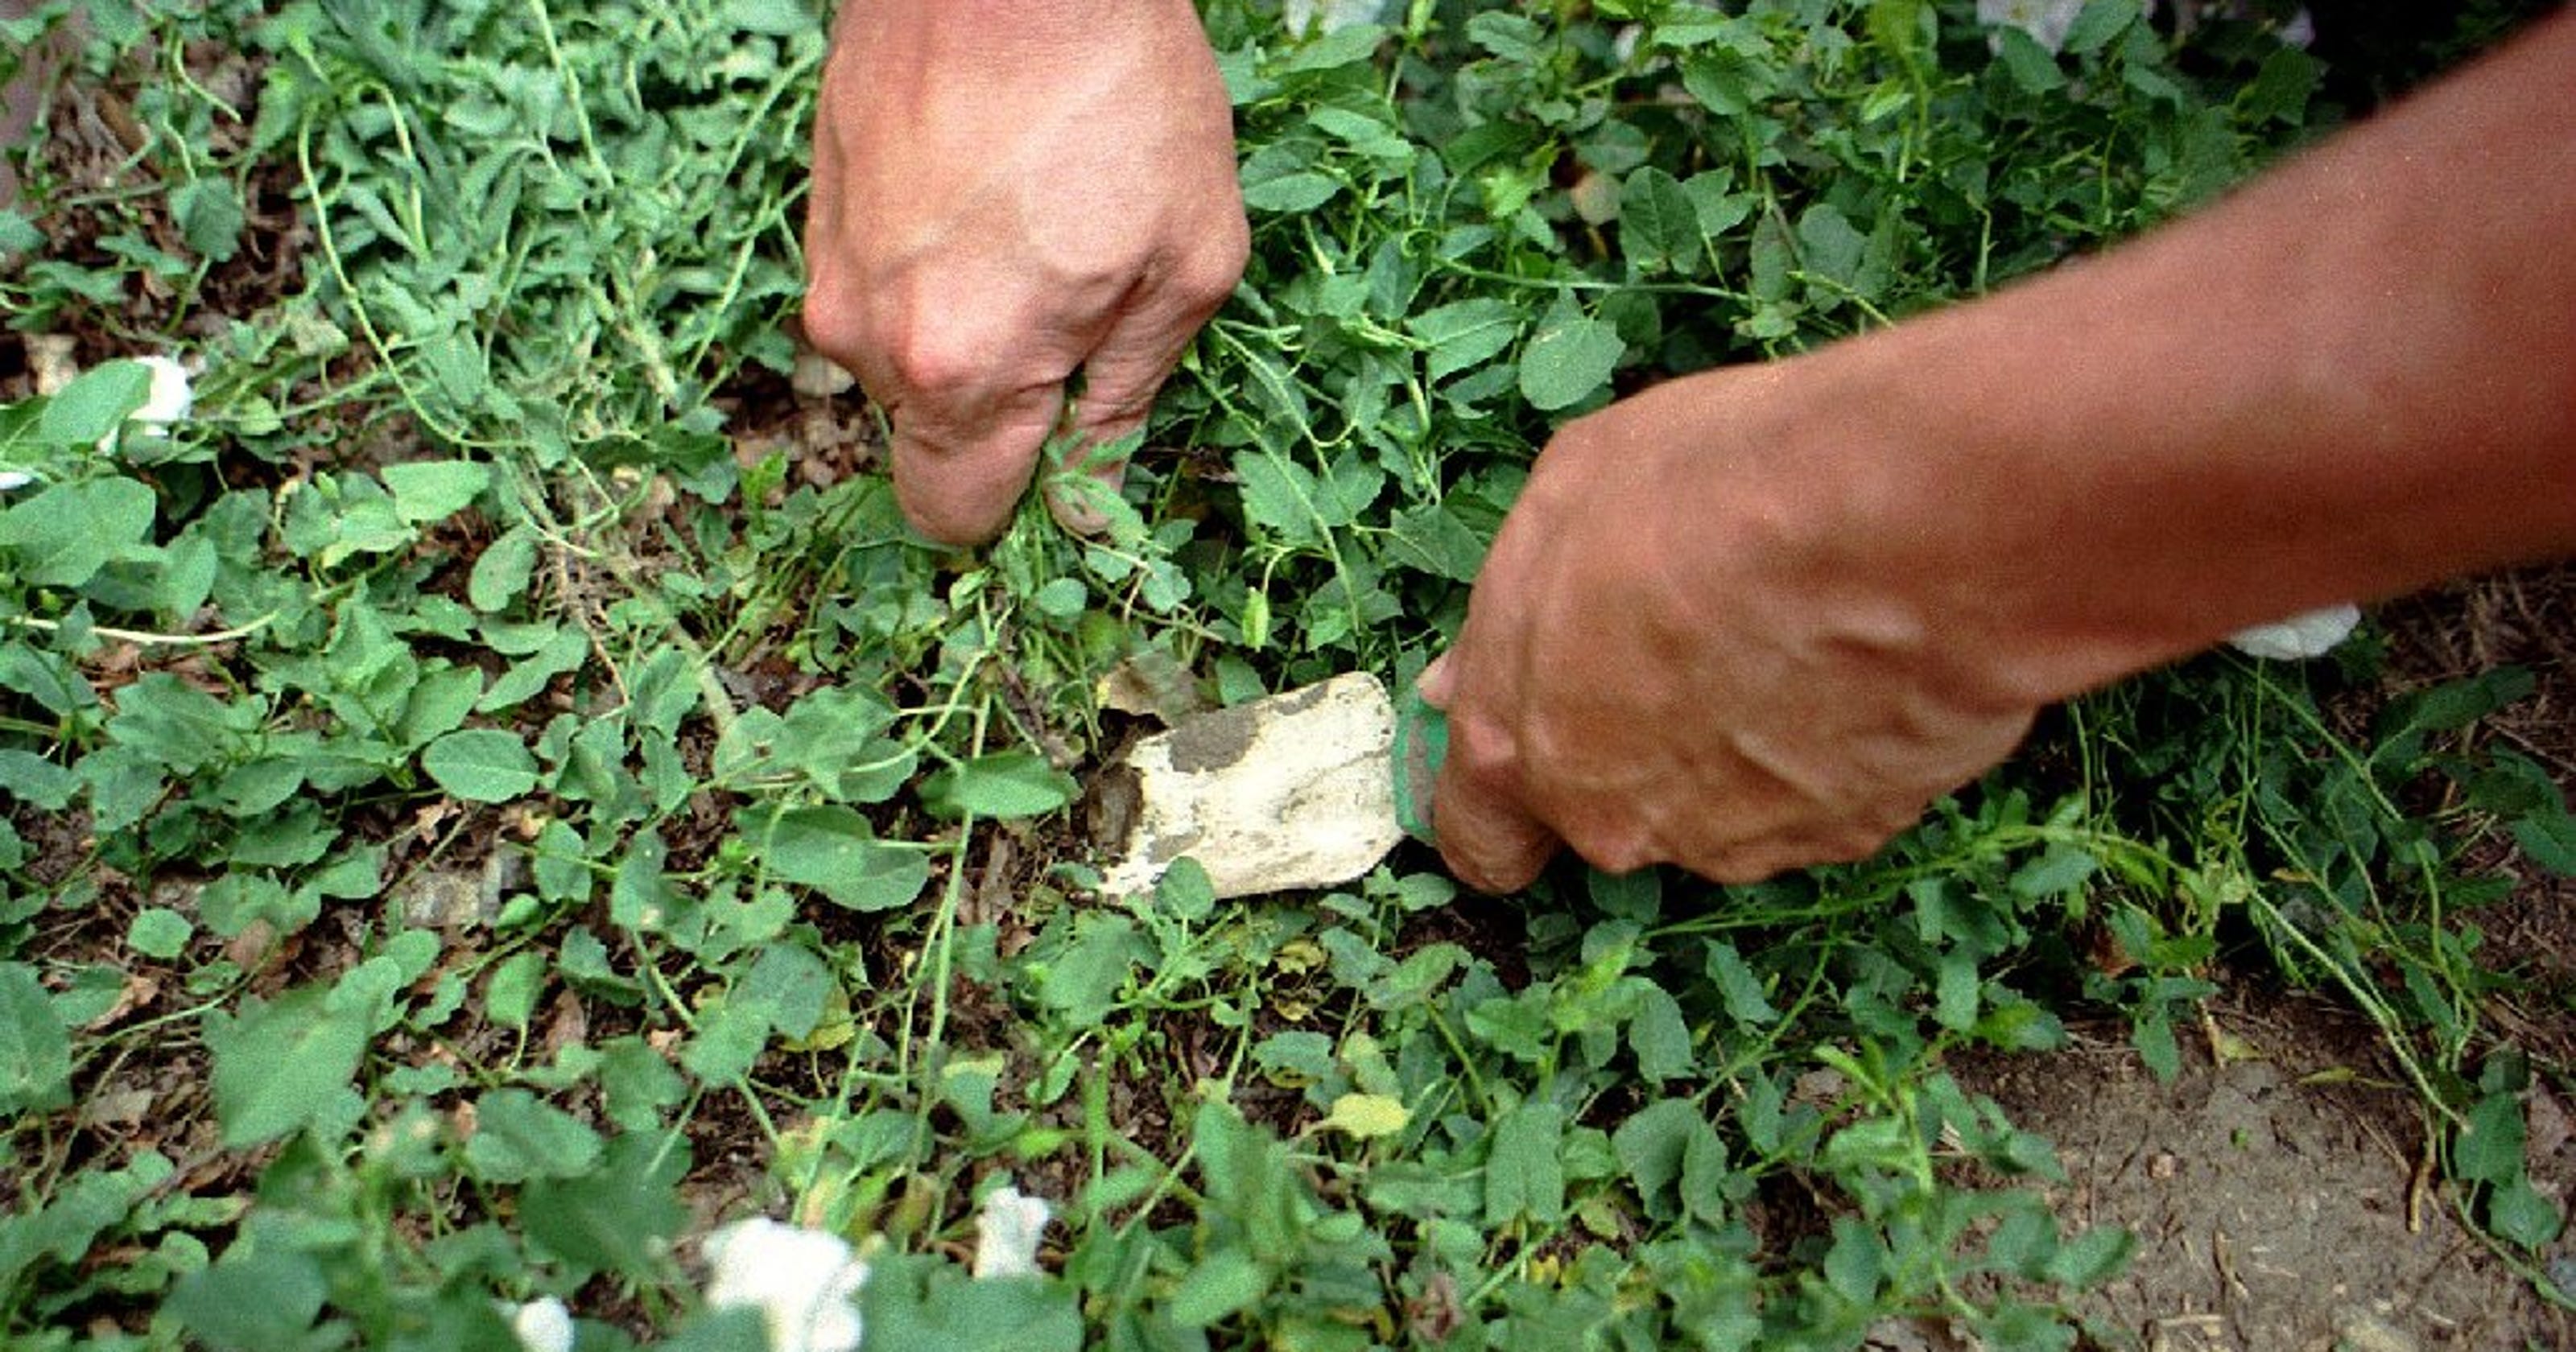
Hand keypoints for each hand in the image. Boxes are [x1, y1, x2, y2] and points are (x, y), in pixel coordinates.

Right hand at [802, 1, 1248, 544]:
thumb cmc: (1122, 94)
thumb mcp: (1187, 264)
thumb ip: (1127, 399)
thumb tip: (1088, 502)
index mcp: (964, 369)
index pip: (953, 518)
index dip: (1016, 503)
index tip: (1066, 455)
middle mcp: (874, 338)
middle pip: (928, 441)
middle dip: (999, 411)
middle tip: (1076, 317)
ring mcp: (832, 269)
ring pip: (901, 362)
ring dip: (967, 330)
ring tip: (1035, 233)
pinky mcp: (819, 208)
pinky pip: (878, 287)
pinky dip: (932, 269)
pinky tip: (990, 195)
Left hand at [1419, 365, 2043, 891]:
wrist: (1902, 520)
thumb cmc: (1711, 490)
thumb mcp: (1561, 502)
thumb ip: (1506, 617)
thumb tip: (1458, 685)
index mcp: (1525, 747)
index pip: (1482, 841)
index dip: (1501, 810)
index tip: (1530, 758)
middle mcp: (1626, 822)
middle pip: (1613, 812)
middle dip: (1635, 742)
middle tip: (1688, 633)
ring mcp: (1746, 840)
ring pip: (1724, 808)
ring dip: (1740, 743)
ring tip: (1787, 628)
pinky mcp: (1856, 833)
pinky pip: (1825, 795)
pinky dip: (1832, 744)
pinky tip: (1854, 654)